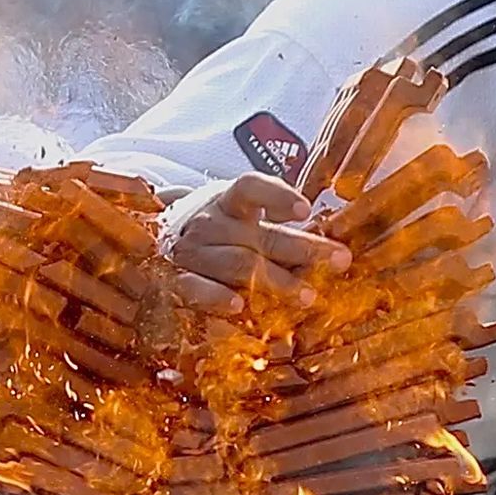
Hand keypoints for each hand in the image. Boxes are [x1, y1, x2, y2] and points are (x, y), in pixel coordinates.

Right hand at [165, 173, 351, 314]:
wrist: (156, 244)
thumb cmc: (220, 234)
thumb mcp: (243, 219)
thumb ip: (279, 226)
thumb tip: (327, 244)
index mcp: (230, 202)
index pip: (252, 188)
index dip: (278, 196)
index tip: (306, 210)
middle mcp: (211, 223)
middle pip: (260, 235)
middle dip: (303, 249)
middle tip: (340, 260)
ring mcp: (193, 252)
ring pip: (237, 264)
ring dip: (274, 280)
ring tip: (307, 296)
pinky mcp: (176, 280)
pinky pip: (196, 288)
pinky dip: (216, 297)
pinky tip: (237, 306)